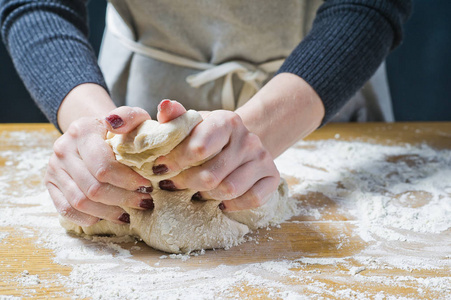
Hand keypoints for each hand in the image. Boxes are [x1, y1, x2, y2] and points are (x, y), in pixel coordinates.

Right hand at [45, 106, 155, 225]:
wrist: (91, 132)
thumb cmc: (117, 129)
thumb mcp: (130, 116)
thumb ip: (130, 116)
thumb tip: (115, 124)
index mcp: (82, 131)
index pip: (104, 166)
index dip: (128, 181)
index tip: (147, 186)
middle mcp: (63, 149)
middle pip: (93, 188)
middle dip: (123, 199)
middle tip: (144, 202)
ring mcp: (53, 168)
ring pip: (80, 202)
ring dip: (109, 212)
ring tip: (129, 214)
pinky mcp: (50, 184)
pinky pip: (66, 209)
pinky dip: (89, 218)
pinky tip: (108, 216)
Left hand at [153, 100, 280, 210]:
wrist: (241, 141)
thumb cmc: (209, 135)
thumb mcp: (192, 124)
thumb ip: (176, 118)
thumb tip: (165, 106)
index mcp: (228, 121)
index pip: (199, 148)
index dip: (175, 162)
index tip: (161, 168)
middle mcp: (249, 139)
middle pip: (211, 175)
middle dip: (186, 182)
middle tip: (175, 183)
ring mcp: (263, 158)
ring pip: (229, 189)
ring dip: (207, 195)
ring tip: (196, 191)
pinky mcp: (272, 177)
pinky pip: (252, 199)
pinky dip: (233, 204)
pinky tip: (220, 201)